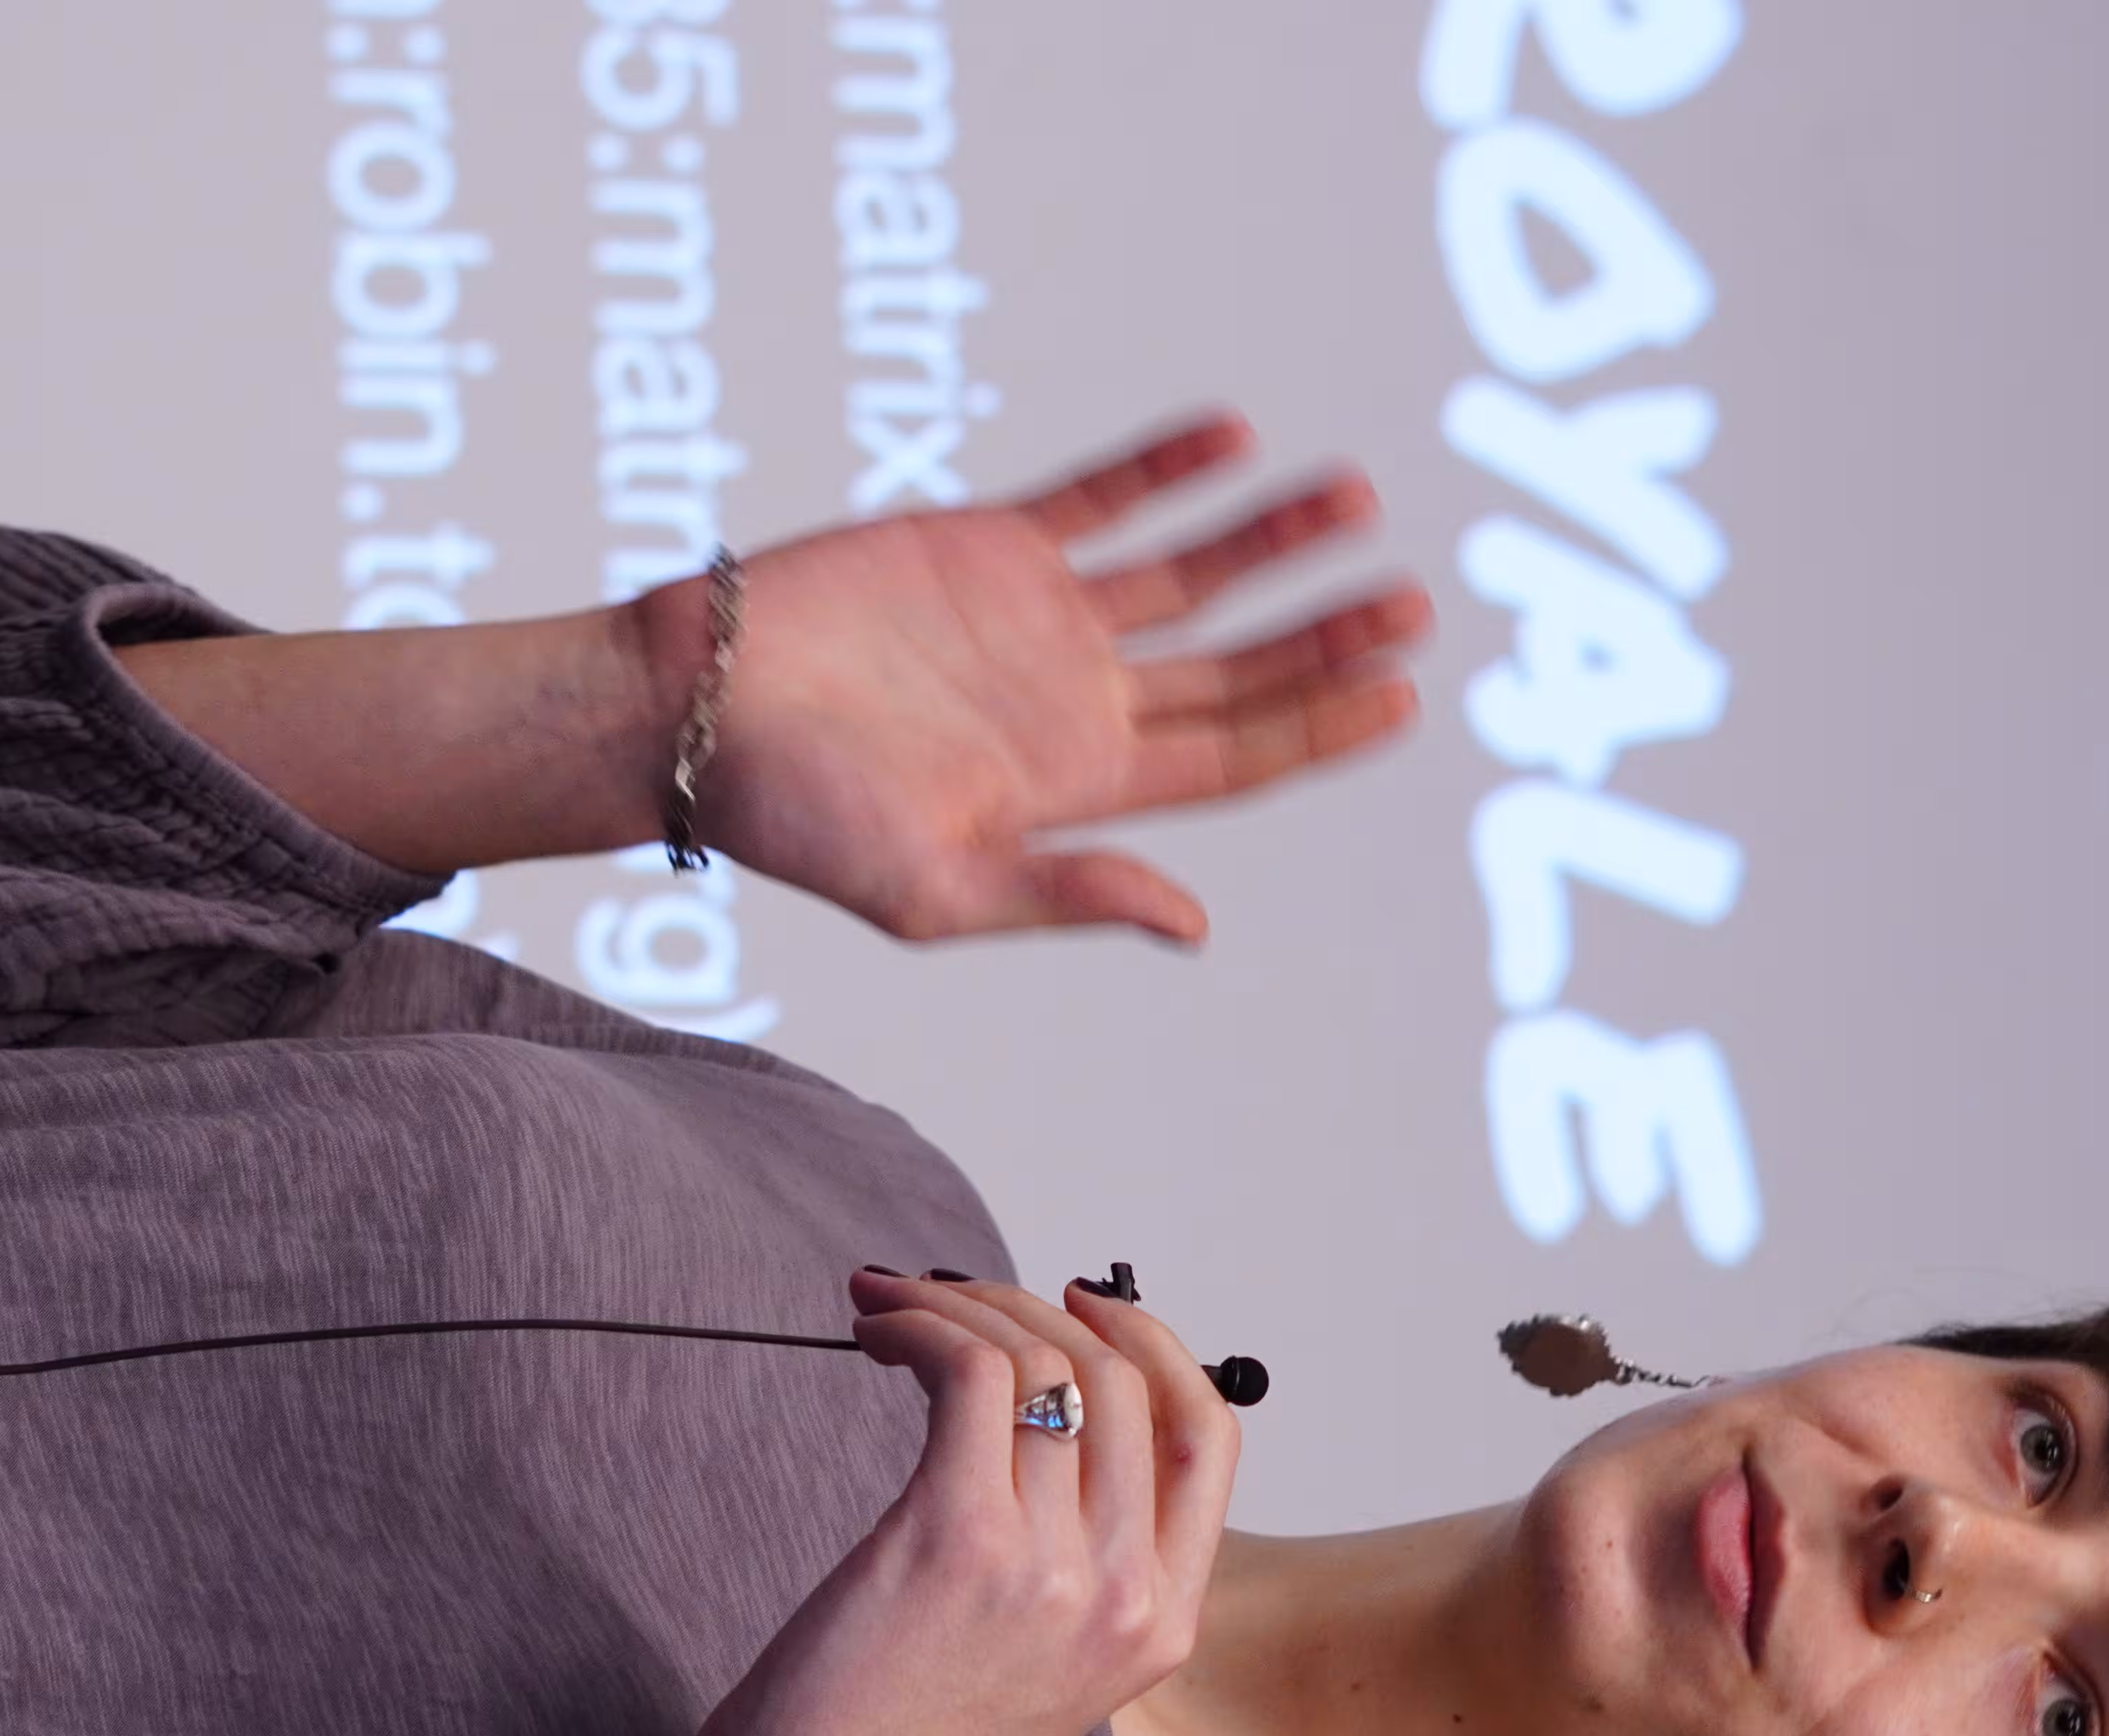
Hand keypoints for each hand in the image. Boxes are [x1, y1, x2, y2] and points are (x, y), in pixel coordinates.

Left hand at [669, 1271, 1242, 1735]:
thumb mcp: (1032, 1664)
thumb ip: (1075, 1556)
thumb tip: (1049, 1402)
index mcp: (1161, 1629)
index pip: (1206, 1440)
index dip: (1153, 1346)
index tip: (1080, 1302)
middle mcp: (1125, 1599)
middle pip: (1123, 1378)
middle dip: (1031, 1304)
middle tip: (950, 1294)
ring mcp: (1053, 1570)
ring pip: (1041, 1363)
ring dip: (956, 1306)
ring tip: (890, 1310)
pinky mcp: (958, 1537)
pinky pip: (972, 1374)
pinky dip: (921, 1327)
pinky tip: (877, 1335)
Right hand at [676, 412, 1430, 946]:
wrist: (695, 711)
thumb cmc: (799, 821)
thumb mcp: (937, 889)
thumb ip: (1068, 889)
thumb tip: (1196, 923)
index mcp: (1079, 786)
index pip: (1235, 757)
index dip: (1320, 724)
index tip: (1403, 691)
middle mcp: (1076, 702)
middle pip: (1234, 669)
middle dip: (1325, 636)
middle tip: (1413, 603)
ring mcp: (1037, 619)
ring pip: (1188, 575)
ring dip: (1270, 539)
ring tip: (1357, 500)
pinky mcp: (986, 546)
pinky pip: (1100, 499)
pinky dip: (1165, 469)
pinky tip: (1235, 440)